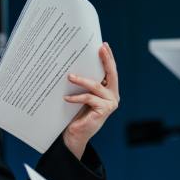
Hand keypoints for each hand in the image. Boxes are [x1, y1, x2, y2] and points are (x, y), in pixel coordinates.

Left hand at [62, 43, 119, 158]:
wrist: (75, 134)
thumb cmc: (77, 112)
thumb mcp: (83, 93)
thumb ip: (86, 82)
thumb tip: (76, 62)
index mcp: (109, 89)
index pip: (111, 70)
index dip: (108, 57)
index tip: (103, 45)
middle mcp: (113, 95)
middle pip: (111, 74)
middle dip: (106, 60)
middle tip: (100, 48)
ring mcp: (110, 103)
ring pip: (95, 86)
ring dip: (81, 80)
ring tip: (70, 77)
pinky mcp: (104, 110)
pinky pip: (88, 98)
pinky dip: (76, 97)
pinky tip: (66, 98)